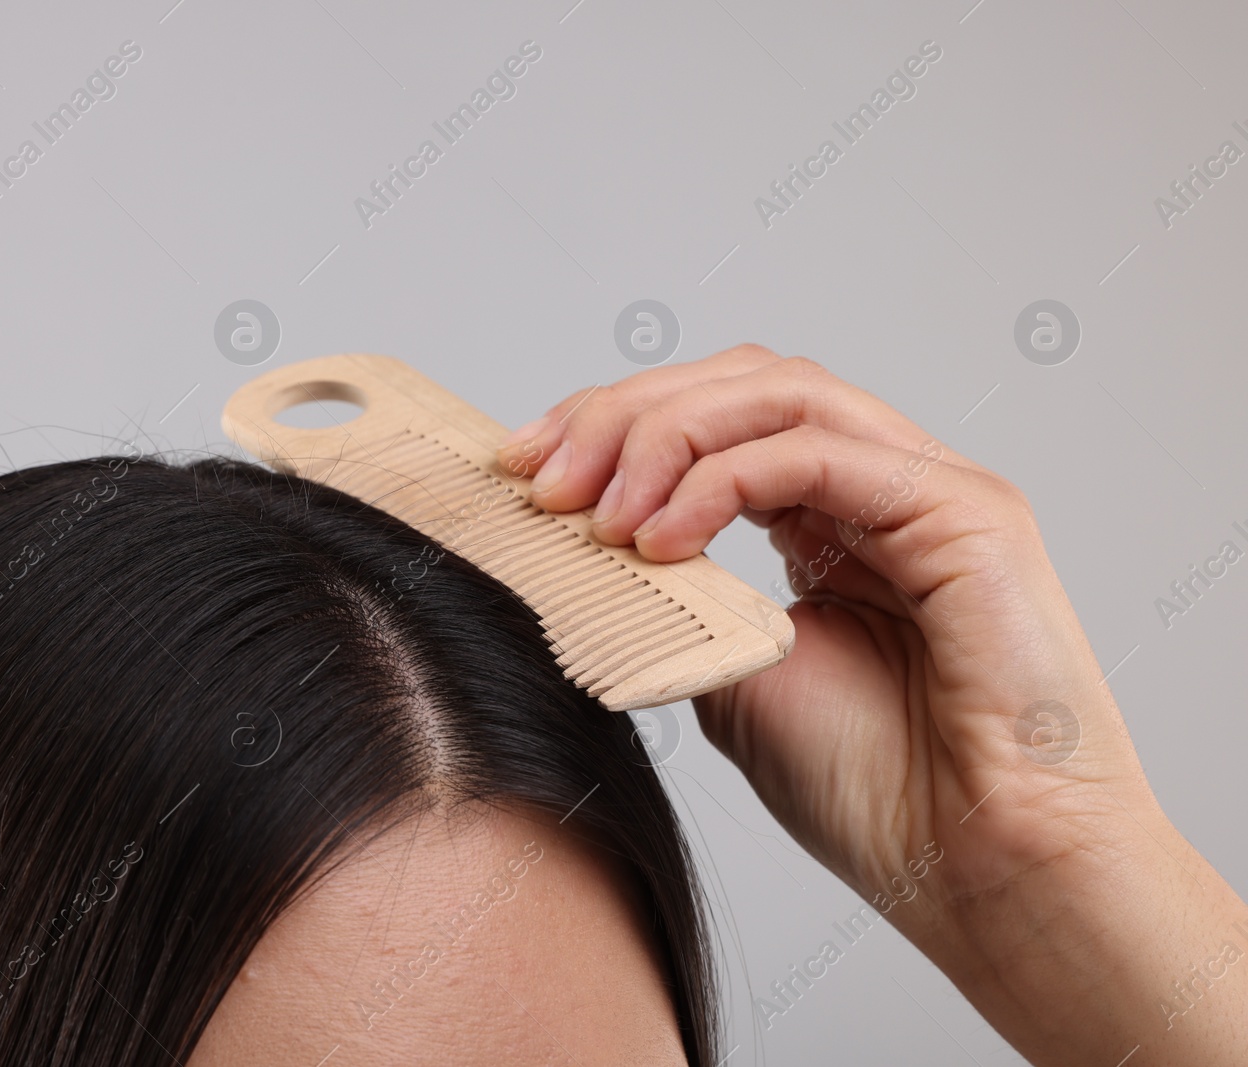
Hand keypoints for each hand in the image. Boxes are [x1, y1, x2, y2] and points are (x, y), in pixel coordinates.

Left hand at [498, 346, 1247, 1065]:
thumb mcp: (732, 675)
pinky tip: (663, 536)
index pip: (715, 422)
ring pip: (779, 394)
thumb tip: (587, 553)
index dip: (612, 426)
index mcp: (830, 520)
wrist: (978, 870)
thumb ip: (679, 598)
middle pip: (739, 385)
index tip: (521, 469)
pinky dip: (724, 478)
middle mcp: (879, 487)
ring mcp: (926, 489)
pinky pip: (819, 453)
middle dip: (622, 415)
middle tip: (539, 473)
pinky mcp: (962, 509)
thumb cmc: (877, 792)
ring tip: (594, 508)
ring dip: (665, 435)